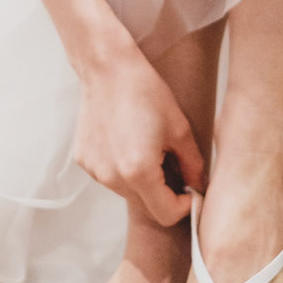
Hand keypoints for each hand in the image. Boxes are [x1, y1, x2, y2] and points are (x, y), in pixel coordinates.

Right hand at [72, 40, 207, 226]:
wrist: (108, 67)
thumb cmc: (145, 92)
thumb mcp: (180, 129)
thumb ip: (193, 165)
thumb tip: (198, 186)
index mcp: (138, 172)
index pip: (165, 214)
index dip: (183, 206)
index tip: (189, 189)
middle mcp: (111, 178)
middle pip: (145, 203)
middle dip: (163, 190)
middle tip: (170, 161)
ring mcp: (94, 170)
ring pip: (127, 191)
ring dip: (141, 179)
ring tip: (146, 146)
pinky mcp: (84, 160)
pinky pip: (109, 175)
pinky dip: (121, 167)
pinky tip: (126, 140)